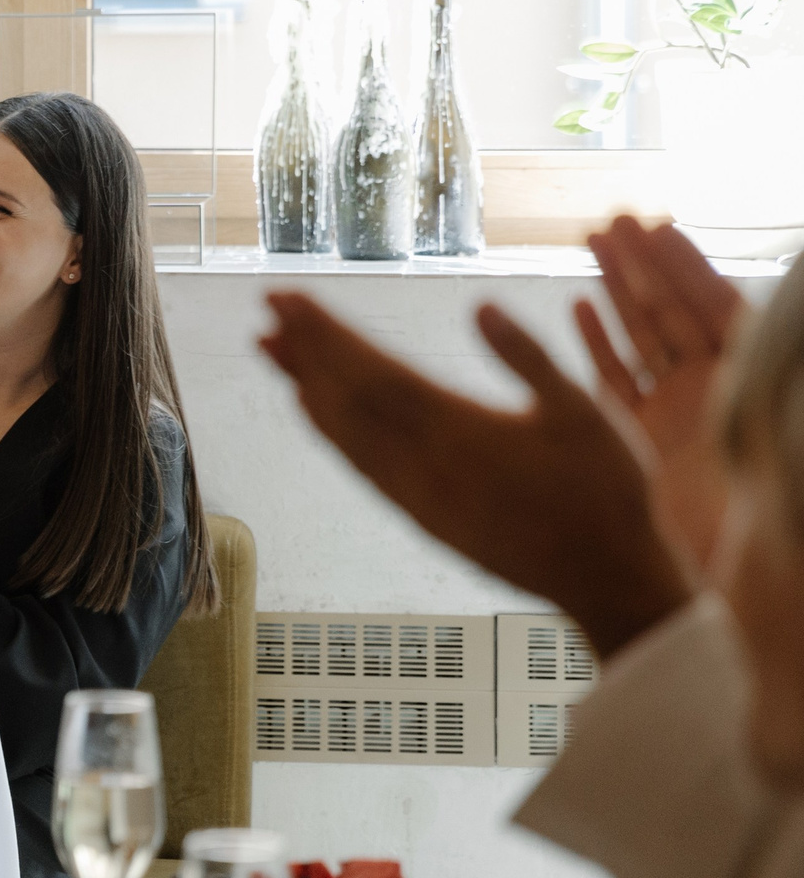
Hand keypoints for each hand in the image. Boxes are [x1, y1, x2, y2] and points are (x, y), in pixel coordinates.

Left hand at [258, 291, 692, 657]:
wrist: (606, 580)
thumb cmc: (609, 491)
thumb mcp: (585, 411)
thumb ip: (529, 356)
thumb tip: (481, 304)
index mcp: (461, 430)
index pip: (373, 370)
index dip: (326, 333)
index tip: (288, 297)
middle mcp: (425, 464)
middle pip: (346, 396)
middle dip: (306, 347)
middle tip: (269, 307)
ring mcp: (417, 495)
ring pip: (345, 432)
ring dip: (305, 385)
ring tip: (272, 347)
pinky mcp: (422, 517)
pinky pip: (361, 466)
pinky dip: (331, 431)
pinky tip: (314, 410)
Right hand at [575, 216, 746, 571]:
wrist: (715, 590)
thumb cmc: (754, 529)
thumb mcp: (771, 443)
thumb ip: (768, 378)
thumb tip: (772, 317)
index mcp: (743, 388)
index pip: (715, 311)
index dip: (685, 266)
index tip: (658, 226)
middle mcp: (710, 393)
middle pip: (673, 312)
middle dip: (644, 263)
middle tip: (615, 220)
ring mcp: (674, 413)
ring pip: (641, 336)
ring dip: (617, 288)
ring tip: (594, 243)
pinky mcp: (641, 438)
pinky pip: (616, 379)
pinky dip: (599, 341)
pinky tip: (582, 308)